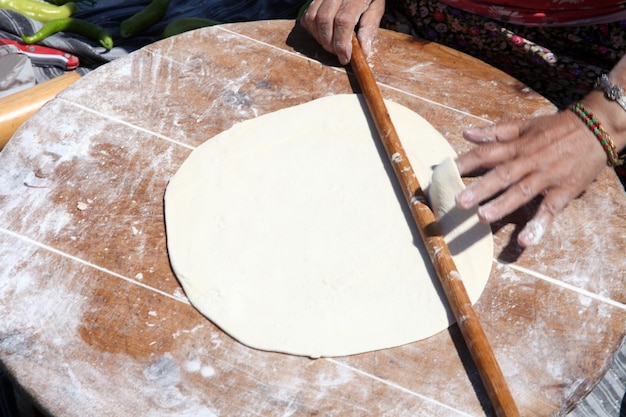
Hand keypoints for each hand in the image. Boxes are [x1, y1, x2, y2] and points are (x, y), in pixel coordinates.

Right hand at [300, 0, 384, 64]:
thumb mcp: (376, 7)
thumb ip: (369, 27)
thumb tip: (363, 51)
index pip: (343, 21)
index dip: (342, 43)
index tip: (345, 58)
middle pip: (324, 20)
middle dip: (330, 43)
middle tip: (339, 53)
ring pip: (312, 18)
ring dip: (320, 38)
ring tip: (332, 45)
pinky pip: (307, 16)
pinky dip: (313, 30)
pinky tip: (324, 35)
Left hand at [454, 108, 608, 247]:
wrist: (598, 126)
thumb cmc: (557, 128)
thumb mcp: (525, 125)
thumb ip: (495, 131)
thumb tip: (467, 133)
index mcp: (517, 146)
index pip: (487, 153)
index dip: (465, 162)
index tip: (445, 172)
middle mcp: (529, 161)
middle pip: (502, 175)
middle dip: (480, 188)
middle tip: (459, 201)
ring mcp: (547, 177)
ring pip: (522, 192)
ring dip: (503, 205)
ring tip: (483, 217)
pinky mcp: (564, 191)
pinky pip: (549, 210)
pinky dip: (538, 226)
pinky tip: (525, 241)